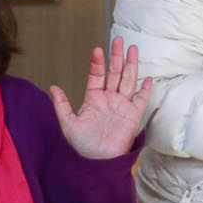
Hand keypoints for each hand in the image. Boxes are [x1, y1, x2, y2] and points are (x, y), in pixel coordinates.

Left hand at [49, 40, 151, 159]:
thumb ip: (61, 105)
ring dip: (131, 65)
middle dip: (116, 56)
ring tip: (132, 49)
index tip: (97, 50)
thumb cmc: (82, 145)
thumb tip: (53, 87)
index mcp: (93, 98)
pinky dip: (145, 90)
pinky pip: (140, 100)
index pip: (97, 75)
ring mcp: (122, 106)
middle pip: (115, 73)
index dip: (97, 63)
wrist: (97, 162)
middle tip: (118, 40)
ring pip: (128, 81)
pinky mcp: (132, 116)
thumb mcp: (68, 124)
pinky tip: (148, 78)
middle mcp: (109, 99)